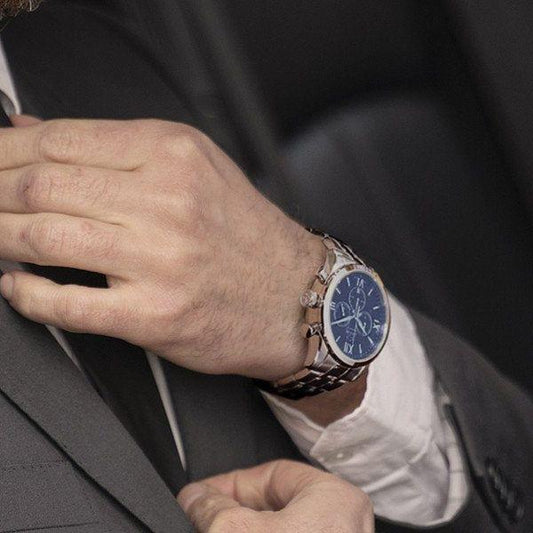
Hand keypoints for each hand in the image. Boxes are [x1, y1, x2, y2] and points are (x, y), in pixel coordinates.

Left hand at [0, 118, 324, 379]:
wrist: (295, 295)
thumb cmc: (248, 236)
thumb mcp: (197, 168)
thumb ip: (117, 149)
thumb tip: (35, 134)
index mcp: (174, 156)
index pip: (63, 140)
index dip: (6, 151)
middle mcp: (168, 203)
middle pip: (44, 186)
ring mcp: (161, 262)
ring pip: (46, 239)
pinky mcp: (156, 315)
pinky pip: (69, 305)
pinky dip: (28, 296)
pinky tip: (17, 286)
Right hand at [177, 460, 373, 532]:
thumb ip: (214, 507)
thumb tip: (193, 498)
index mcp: (335, 498)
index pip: (271, 473)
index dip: (228, 484)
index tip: (199, 496)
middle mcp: (343, 521)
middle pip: (273, 503)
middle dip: (233, 511)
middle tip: (200, 518)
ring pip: (279, 526)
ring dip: (243, 528)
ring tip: (211, 528)